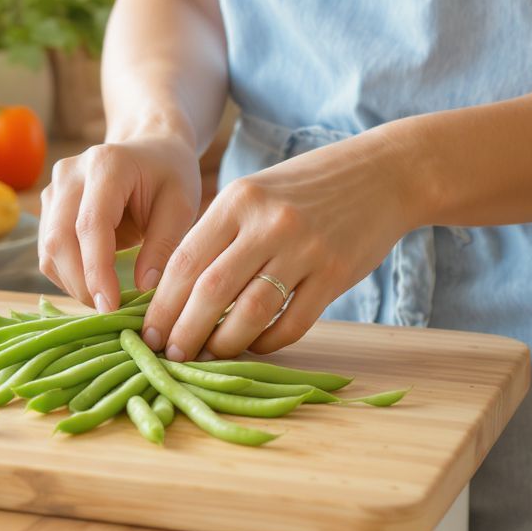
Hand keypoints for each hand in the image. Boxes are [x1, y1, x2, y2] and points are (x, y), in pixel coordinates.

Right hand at [39, 135, 202, 310]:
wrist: (150, 148)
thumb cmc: (170, 176)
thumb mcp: (181, 206)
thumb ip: (164, 245)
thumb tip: (143, 288)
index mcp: (107, 165)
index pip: (91, 224)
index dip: (96, 270)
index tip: (111, 306)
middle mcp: (70, 172)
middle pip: (59, 239)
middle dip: (81, 283)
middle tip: (110, 312)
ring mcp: (54, 188)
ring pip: (48, 249)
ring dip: (73, 283)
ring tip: (107, 299)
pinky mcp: (48, 206)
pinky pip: (48, 251)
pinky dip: (67, 275)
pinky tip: (94, 283)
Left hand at [142, 126, 421, 359]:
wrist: (383, 173)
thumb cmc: (306, 188)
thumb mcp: (254, 194)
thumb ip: (219, 234)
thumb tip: (175, 293)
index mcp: (238, 200)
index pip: (185, 260)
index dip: (161, 303)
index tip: (148, 332)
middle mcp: (268, 223)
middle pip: (211, 290)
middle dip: (184, 331)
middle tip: (171, 354)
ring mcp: (305, 248)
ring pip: (251, 312)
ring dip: (224, 343)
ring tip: (209, 356)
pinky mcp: (336, 273)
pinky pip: (294, 322)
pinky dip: (269, 342)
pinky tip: (256, 346)